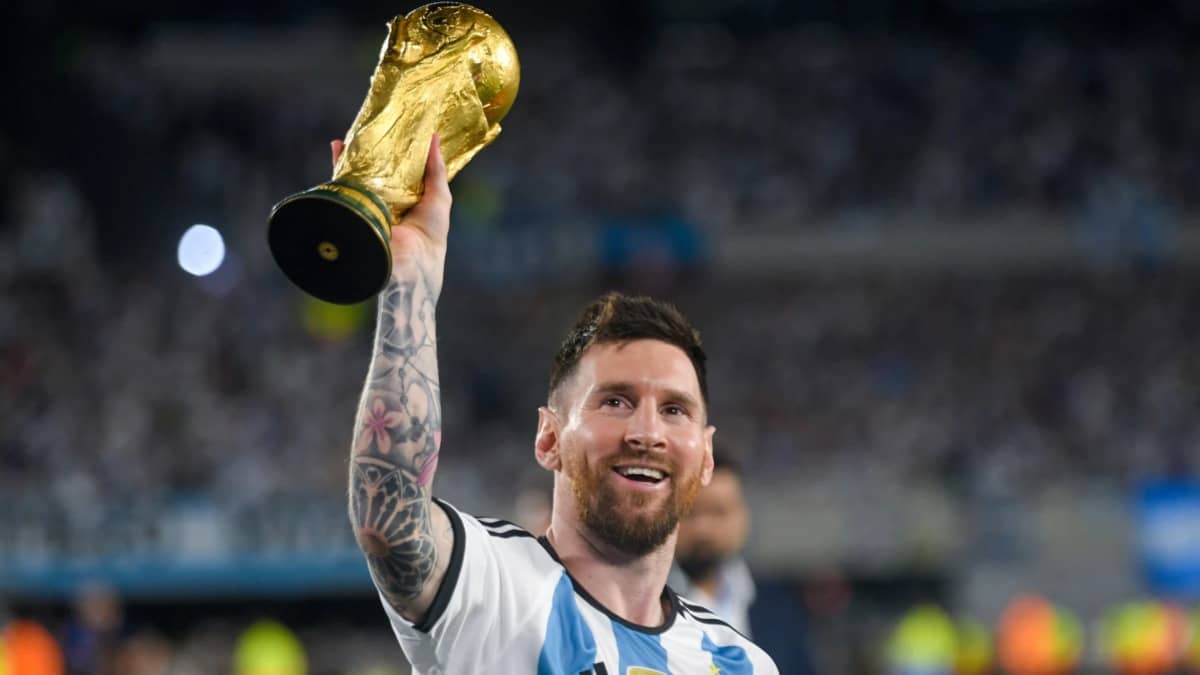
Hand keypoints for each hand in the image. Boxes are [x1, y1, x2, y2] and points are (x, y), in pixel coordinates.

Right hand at [331, 135, 451, 286]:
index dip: (395, 152)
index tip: (394, 130)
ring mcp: (368, 205)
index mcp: (406, 198)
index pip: (398, 170)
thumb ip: (436, 169)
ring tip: (352, 134)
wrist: (412, 264)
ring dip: (351, 156)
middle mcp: (385, 201)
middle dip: (369, 151)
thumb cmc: (431, 234)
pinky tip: (339, 148)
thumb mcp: (439, 196)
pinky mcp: (355, 210)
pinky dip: (339, 168)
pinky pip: (343, 187)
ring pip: (356, 176)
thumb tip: (435, 137)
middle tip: (369, 126)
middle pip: (374, 171)